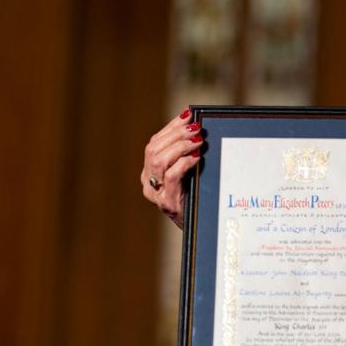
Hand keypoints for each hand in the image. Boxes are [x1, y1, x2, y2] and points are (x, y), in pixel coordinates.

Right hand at [140, 108, 203, 227]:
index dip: (171, 127)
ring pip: (158, 160)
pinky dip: (184, 163)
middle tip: (196, 128)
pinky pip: (171, 176)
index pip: (154, 143)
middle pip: (153, 149)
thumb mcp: (188, 175)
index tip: (188, 115)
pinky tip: (196, 158)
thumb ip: (185, 156)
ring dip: (180, 146)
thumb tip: (196, 128)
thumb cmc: (195, 200)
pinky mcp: (167, 202)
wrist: (198, 231)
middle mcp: (148, 182)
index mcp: (149, 172)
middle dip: (176, 134)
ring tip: (198, 141)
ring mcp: (155, 194)